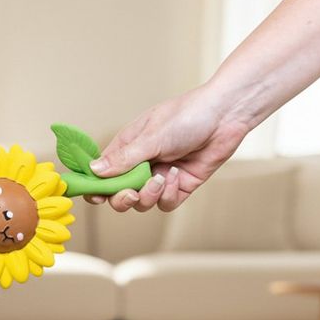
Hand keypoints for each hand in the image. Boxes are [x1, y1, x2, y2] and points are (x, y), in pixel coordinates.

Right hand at [86, 84, 249, 211]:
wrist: (226, 115)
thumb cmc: (187, 115)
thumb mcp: (151, 137)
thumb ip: (123, 158)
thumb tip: (93, 171)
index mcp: (127, 148)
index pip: (101, 174)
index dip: (95, 187)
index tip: (96, 196)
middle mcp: (140, 165)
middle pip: (118, 195)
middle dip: (122, 199)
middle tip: (131, 194)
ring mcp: (159, 177)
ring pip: (141, 203)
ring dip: (149, 195)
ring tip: (161, 178)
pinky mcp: (179, 186)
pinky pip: (164, 203)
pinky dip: (168, 194)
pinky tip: (177, 175)